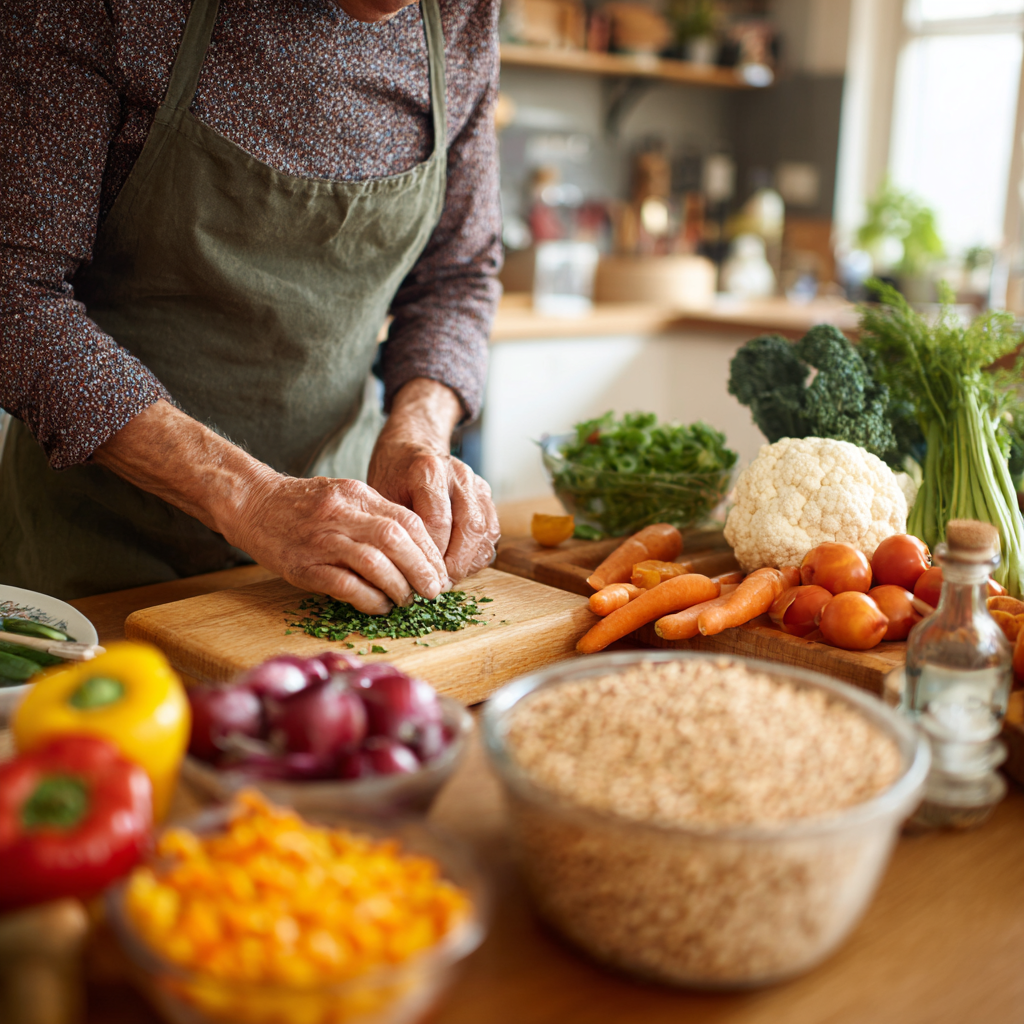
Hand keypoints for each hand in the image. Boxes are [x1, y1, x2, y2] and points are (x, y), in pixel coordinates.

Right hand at [225, 473, 448, 614]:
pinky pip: (345, 585)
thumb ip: (377, 515)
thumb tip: (416, 549)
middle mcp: (342, 514)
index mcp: (357, 494)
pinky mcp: (303, 566)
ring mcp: (321, 540)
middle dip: (422, 569)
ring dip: (398, 586)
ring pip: (374, 563)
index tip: (439, 570)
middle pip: (396, 540)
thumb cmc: (304, 505)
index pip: (407, 520)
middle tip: (433, 590)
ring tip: (407, 600)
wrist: (252, 503)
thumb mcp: (345, 495)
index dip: (429, 549)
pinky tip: (379, 607)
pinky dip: (368, 599)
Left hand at [368, 379, 499, 581]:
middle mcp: (457, 474)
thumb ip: (397, 528)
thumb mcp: (382, 497)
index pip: (438, 522)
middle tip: (438, 586)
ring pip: (485, 530)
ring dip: (469, 561)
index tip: (419, 578)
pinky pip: (492, 529)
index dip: (432, 556)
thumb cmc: (392, 475)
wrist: (410, 447)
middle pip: (469, 527)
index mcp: (427, 470)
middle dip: (455, 563)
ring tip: (449, 578)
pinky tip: (460, 564)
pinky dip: (479, 552)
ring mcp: (476, 482)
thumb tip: (403, 571)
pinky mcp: (486, 493)